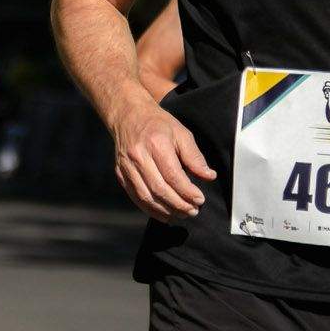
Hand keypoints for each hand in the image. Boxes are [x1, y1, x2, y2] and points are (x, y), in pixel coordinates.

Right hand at [109, 96, 215, 221]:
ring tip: (181, 214)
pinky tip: (164, 214)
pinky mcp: (121, 174)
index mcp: (156, 143)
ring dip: (165, 210)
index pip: (173, 175)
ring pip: (146, 196)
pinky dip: (150, 209)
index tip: (200, 199)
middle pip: (159, 189)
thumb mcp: (181, 133)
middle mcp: (139, 156)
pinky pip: (135, 197)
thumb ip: (195, 157)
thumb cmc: (158, 124)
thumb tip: (209, 176)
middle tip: (193, 211)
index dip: (187, 191)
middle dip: (178, 204)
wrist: (129, 115)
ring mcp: (127, 166)